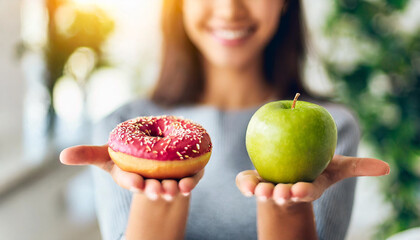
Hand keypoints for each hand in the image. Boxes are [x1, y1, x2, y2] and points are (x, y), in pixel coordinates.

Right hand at [60, 145, 203, 200]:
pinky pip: (189, 181)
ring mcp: (168, 179)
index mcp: (131, 176)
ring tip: (172, 189)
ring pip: (170, 186)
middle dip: (152, 189)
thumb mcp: (109, 155)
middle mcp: (149, 180)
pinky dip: (189, 184)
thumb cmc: (129, 156)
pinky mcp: (186, 175)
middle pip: (151, 186)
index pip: (129, 180)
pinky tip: (187, 185)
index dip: (131, 182)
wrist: (157, 155)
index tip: (136, 182)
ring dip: (171, 189)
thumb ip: (89, 155)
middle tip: (155, 189)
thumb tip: (62, 156)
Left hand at [236, 155, 389, 204]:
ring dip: (261, 192)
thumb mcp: (336, 167)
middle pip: (283, 195)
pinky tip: (244, 184)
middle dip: (282, 195)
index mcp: (305, 187)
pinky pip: (246, 183)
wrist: (291, 169)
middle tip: (280, 193)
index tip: (301, 190)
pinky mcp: (254, 181)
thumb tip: (386, 168)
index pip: (306, 192)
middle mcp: (286, 189)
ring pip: (263, 192)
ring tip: (260, 190)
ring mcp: (269, 186)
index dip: (304, 192)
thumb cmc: (315, 168)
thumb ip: (357, 167)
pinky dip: (244, 184)